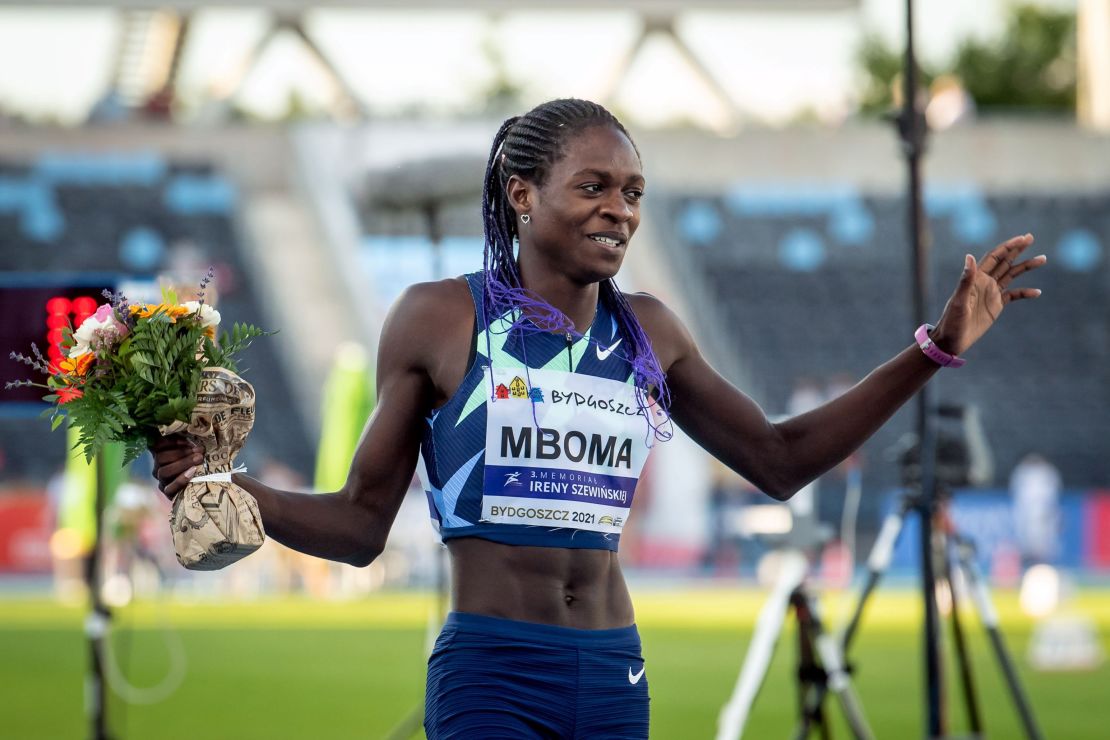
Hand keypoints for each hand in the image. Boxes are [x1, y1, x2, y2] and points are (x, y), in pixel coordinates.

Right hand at [150, 434, 202, 499]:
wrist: (204, 487)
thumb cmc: (199, 463)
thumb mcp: (194, 450)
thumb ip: (190, 441)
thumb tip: (195, 426)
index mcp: (161, 454)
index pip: (157, 445)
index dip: (171, 441)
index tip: (188, 440)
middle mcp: (158, 467)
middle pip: (161, 458)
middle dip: (181, 452)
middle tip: (199, 450)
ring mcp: (162, 481)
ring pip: (164, 471)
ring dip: (183, 463)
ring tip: (199, 458)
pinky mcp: (168, 494)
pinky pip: (170, 488)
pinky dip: (181, 479)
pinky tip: (193, 472)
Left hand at [931, 233, 1044, 355]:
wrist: (951, 340)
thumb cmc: (952, 321)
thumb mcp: (959, 300)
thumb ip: (966, 280)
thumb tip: (969, 256)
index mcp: (976, 278)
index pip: (994, 257)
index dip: (1008, 246)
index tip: (1023, 238)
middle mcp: (984, 282)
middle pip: (1004, 261)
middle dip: (1017, 249)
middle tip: (1031, 237)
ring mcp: (991, 293)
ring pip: (1011, 275)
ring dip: (1026, 267)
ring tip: (1042, 259)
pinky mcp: (995, 306)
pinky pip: (1013, 295)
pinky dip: (1025, 292)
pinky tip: (1037, 292)